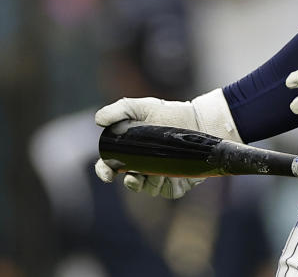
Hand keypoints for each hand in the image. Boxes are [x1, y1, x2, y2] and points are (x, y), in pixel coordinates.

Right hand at [93, 90, 239, 198]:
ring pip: (149, 189)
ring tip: (159, 171)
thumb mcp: (144, 107)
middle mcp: (142, 168)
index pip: (109, 167)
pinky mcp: (177, 183)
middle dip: (131, 183)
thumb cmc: (169, 113)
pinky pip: (169, 192)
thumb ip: (120, 110)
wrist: (199, 119)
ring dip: (150, 184)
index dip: (105, 172)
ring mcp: (160, 177)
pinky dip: (168, 186)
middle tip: (134, 177)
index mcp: (130, 154)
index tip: (107, 174)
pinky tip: (172, 175)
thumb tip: (98, 119)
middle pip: (130, 183)